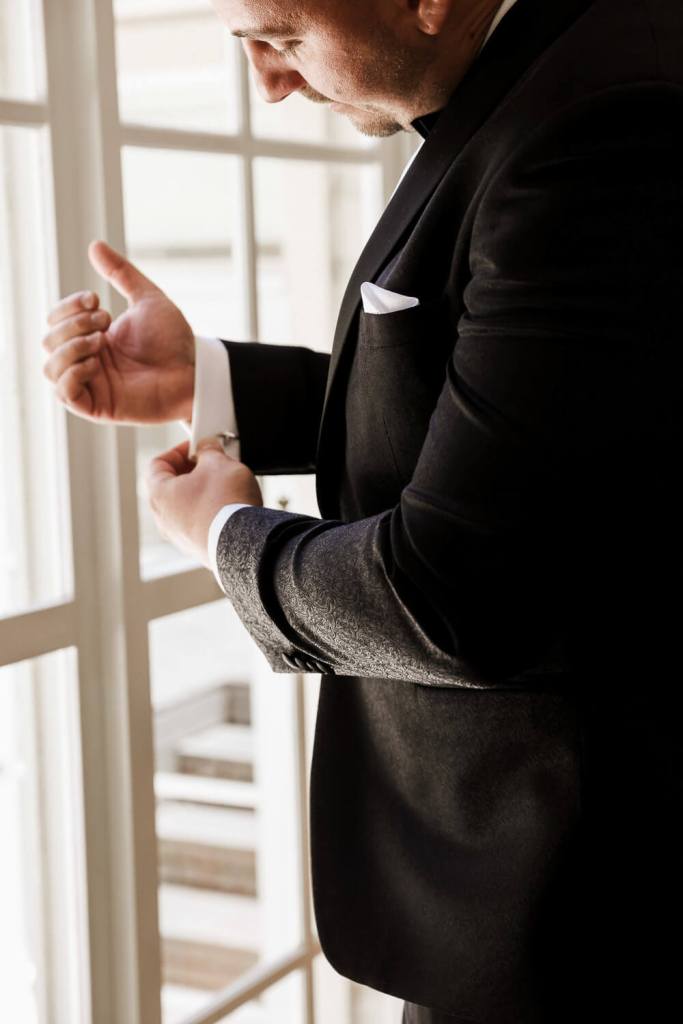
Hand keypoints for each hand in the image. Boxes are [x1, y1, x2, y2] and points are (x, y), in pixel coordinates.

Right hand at [42, 240, 195, 424]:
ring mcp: (91, 384)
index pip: (55, 321)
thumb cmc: (174, 340)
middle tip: (104, 322)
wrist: (194, 371)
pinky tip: (95, 363)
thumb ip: (121, 273)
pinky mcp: (97, 406)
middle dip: (71, 324)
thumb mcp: (146, 299)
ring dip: (69, 348)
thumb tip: (94, 245)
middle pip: (48, 341)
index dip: (67, 307)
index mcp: (93, 337)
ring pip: (49, 367)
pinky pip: (63, 393)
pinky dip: (72, 373)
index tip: (96, 300)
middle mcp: (87, 360)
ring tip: (100, 341)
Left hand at [145, 438, 262, 568]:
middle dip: (192, 471)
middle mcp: (163, 518)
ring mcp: (179, 536)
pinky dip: (210, 511)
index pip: (157, 464)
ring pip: (185, 505)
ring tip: (224, 484)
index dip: (178, 451)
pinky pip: (198, 522)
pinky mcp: (197, 547)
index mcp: (159, 494)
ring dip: (202, 491)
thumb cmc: (225, 504)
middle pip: (171, 485)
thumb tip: (208, 447)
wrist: (244, 542)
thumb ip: (208, 449)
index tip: (196, 447)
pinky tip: (229, 506)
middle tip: (212, 463)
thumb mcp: (218, 462)